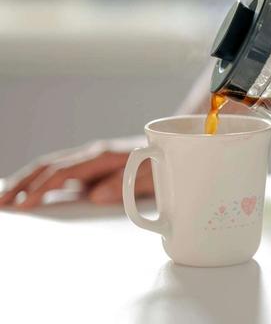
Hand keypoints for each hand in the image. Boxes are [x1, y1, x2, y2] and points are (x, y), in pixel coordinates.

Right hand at [0, 150, 152, 208]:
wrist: (173, 145)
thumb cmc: (164, 163)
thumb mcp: (152, 178)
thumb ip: (127, 184)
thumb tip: (96, 196)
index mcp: (104, 156)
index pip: (63, 172)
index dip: (42, 188)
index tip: (25, 205)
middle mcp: (92, 155)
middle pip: (48, 167)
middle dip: (22, 184)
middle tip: (2, 203)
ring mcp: (89, 160)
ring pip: (49, 168)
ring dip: (25, 182)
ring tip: (5, 199)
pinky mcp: (91, 167)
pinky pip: (60, 172)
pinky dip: (38, 181)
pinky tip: (27, 193)